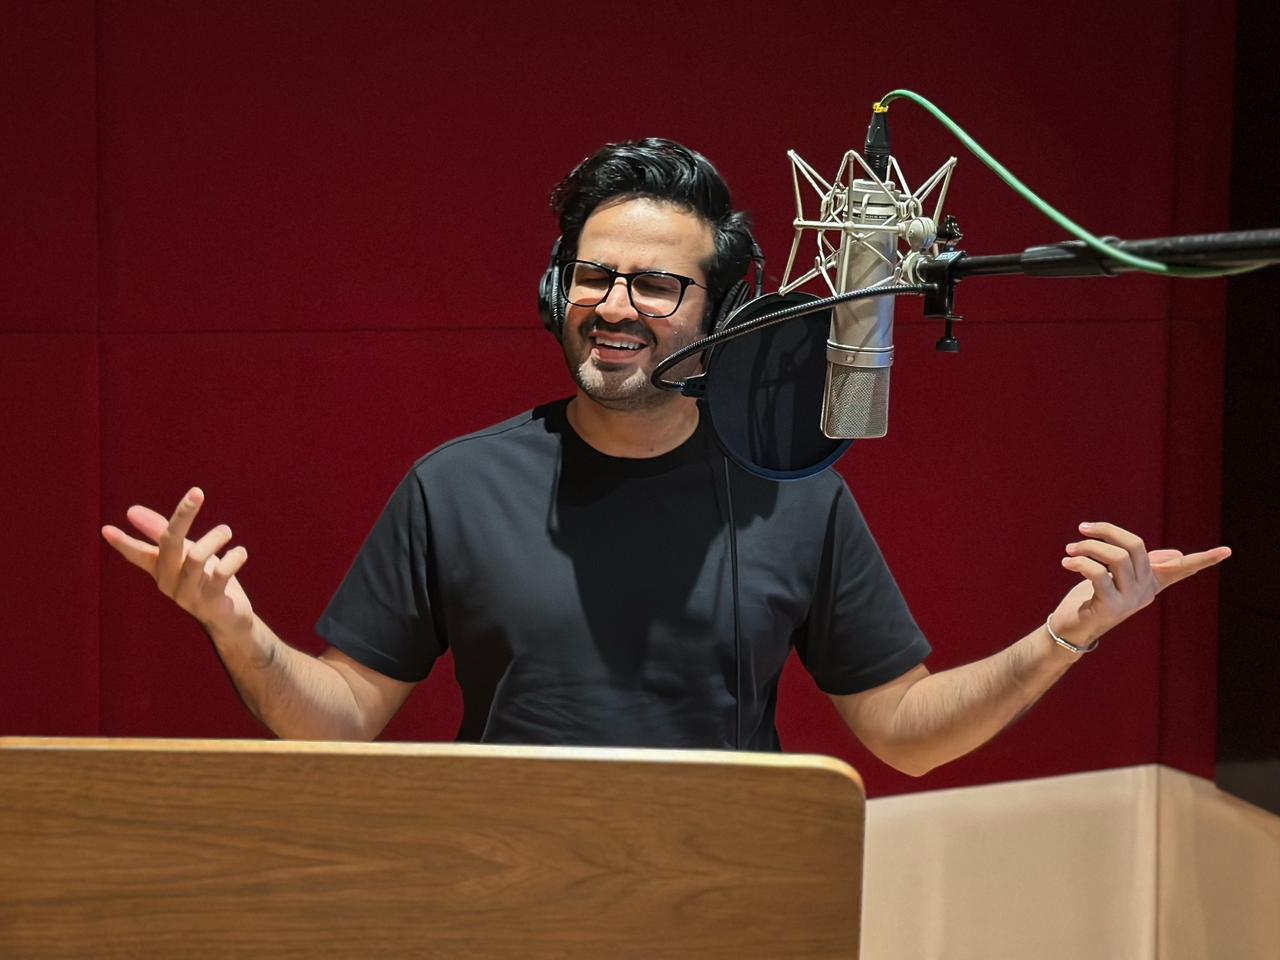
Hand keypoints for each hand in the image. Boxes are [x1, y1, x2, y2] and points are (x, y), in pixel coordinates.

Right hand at [101, 487, 254, 639]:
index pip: (137, 554)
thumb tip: (130, 511)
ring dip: (215, 538)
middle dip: (183, 516)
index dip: (123, 543)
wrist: (229, 619)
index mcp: (161, 569)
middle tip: (197, 492)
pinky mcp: (211, 602)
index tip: (105, 529)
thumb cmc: (205, 580)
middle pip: (170, 544)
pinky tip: (240, 552)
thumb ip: (162, 533)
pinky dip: (233, 557)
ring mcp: (189, 594)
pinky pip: (220, 574)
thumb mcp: (185, 553)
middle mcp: (169, 582)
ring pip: (195, 557)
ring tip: (226, 531)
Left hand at [1050, 521, 1230, 648]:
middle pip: (1136, 547)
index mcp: (1150, 583)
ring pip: (1117, 557)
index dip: (1204, 560)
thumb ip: (1142, 565)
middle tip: (1083, 528)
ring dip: (1089, 546)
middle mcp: (1145, 593)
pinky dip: (1080, 562)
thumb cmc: (1091, 599)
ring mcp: (1129, 601)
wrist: (1070, 630)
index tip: (1227, 551)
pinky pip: (1098, 573)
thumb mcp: (1117, 578)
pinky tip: (1067, 563)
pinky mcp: (1110, 606)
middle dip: (1108, 531)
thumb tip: (1177, 555)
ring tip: (1070, 549)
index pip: (1182, 569)